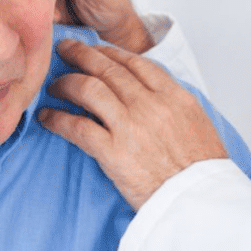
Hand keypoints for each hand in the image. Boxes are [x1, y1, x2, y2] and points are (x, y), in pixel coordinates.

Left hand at [39, 39, 228, 209]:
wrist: (200, 201)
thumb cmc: (203, 171)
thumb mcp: (198, 123)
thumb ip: (174, 104)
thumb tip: (154, 95)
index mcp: (174, 97)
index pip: (136, 63)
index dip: (111, 53)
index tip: (97, 49)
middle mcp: (150, 105)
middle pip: (108, 69)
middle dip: (83, 55)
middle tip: (67, 49)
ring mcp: (130, 126)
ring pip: (89, 89)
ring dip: (67, 83)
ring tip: (54, 85)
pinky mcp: (113, 152)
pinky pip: (78, 127)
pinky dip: (58, 118)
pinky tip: (47, 117)